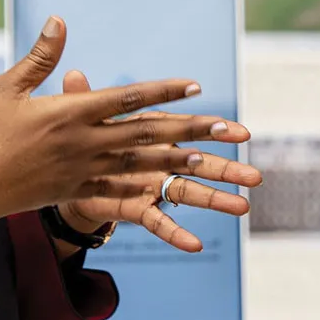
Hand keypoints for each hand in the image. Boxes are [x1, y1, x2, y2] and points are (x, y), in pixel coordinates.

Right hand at [0, 17, 248, 246]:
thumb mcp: (5, 88)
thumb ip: (41, 58)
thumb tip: (60, 20)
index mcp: (69, 115)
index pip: (126, 99)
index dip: (162, 92)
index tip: (196, 86)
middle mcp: (86, 146)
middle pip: (153, 136)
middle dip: (201, 133)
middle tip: (242, 132)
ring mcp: (86, 176)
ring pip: (152, 175)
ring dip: (198, 179)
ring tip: (238, 186)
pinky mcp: (80, 199)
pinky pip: (129, 212)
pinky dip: (165, 225)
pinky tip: (195, 241)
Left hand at [52, 69, 262, 252]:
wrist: (64, 174)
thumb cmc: (79, 139)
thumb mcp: (80, 117)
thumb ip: (82, 99)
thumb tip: (73, 74)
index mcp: (151, 131)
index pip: (188, 128)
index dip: (215, 130)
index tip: (242, 133)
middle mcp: (158, 158)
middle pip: (199, 163)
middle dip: (227, 170)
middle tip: (255, 177)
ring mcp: (151, 185)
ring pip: (188, 193)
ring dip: (215, 201)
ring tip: (242, 208)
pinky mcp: (137, 207)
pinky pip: (158, 222)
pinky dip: (175, 234)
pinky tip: (195, 245)